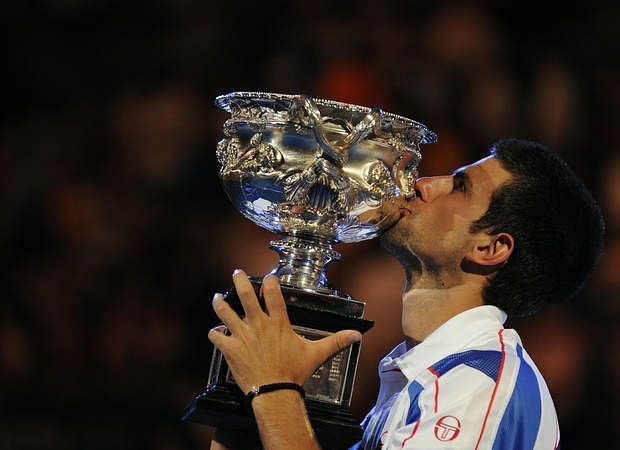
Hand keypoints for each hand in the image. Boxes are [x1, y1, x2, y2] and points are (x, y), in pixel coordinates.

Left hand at [208, 269, 361, 394]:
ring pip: (226, 312)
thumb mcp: (316, 354)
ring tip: (217, 297)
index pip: (273, 294)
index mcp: (278, 323)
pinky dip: (214, 333)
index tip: (268, 277)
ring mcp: (243, 335)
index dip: (270, 282)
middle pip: (246, 296)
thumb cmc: (293, 372)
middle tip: (236, 272)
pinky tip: (214, 332)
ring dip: (220, 304)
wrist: (275, 392)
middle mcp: (259, 324)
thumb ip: (335, 341)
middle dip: (240, 281)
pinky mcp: (231, 349)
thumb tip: (356, 336)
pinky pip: (217, 337)